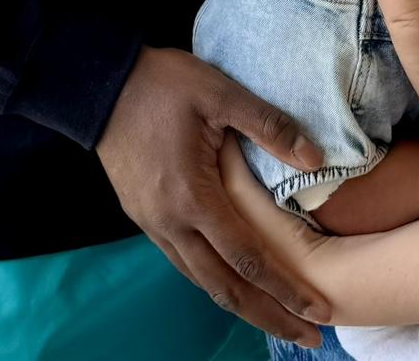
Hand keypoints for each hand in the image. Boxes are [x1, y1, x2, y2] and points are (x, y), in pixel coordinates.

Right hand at [97, 46, 328, 345]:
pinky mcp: (143, 216)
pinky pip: (183, 262)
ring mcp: (153, 223)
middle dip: (269, 316)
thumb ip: (269, 126)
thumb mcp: (221, 93)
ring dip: (241, 305)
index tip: (318, 311)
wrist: (100, 85)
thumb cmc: (163, 84)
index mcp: (193, 197)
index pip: (248, 259)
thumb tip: (315, 158)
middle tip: (309, 340)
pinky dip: (213, 281)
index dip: (285, 289)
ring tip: (277, 320)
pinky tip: (231, 282)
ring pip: (201, 280)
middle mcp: (171, 223)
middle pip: (226, 288)